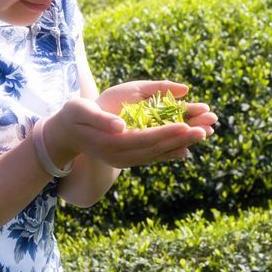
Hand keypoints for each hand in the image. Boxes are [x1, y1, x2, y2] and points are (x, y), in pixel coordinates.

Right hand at [43, 81, 216, 168]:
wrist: (64, 134)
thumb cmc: (72, 116)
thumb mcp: (81, 111)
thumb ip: (100, 119)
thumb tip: (121, 127)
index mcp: (111, 144)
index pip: (146, 138)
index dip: (168, 132)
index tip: (188, 125)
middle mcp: (121, 156)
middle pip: (158, 148)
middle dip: (183, 138)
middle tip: (207, 129)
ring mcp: (125, 160)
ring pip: (159, 153)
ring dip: (182, 144)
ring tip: (205, 134)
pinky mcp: (127, 158)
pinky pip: (153, 157)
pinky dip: (170, 153)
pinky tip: (186, 150)